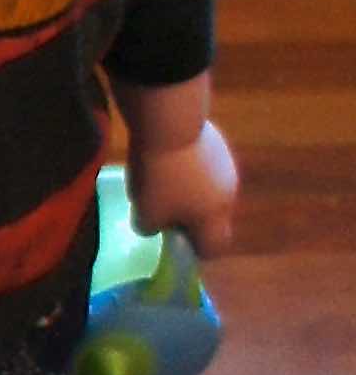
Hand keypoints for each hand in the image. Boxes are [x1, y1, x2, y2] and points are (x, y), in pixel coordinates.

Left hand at [126, 120, 238, 258]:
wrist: (171, 124)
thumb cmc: (160, 178)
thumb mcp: (145, 213)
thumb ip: (151, 228)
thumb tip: (155, 227)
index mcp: (215, 218)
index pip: (214, 247)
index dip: (194, 250)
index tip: (173, 243)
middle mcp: (229, 194)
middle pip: (212, 218)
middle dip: (189, 220)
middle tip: (162, 211)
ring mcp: (227, 167)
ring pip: (209, 191)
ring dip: (190, 193)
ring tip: (160, 181)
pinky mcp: (218, 144)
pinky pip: (205, 168)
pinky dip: (190, 170)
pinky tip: (168, 159)